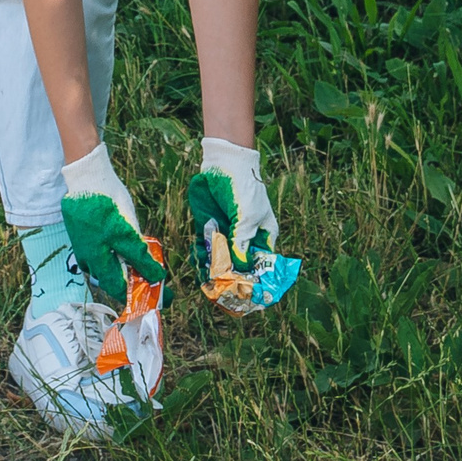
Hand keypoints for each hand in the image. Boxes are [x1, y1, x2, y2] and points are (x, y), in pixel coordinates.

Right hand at [60, 143, 165, 303]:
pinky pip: (101, 256)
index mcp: (98, 264)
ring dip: (126, 271)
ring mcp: (84, 249)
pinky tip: (125, 248)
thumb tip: (156, 278)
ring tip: (143, 264)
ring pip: (107, 268)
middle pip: (114, 281)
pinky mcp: (84, 237)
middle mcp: (88, 261)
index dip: (143, 297)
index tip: (163, 298)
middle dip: (136, 283)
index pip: (121, 291)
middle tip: (156, 279)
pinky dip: (116, 258)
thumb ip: (139, 259)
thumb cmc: (106, 206)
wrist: (86, 178)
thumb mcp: (127, 234)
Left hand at [188, 136, 297, 313]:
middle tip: (220, 291)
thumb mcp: (247, 219)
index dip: (255, 282)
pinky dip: (200, 257)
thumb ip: (240, 245)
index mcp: (263, 237)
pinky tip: (198, 261)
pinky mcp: (207, 227)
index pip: (261, 267)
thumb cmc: (244, 188)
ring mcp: (225, 234)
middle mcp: (244, 239)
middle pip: (238, 268)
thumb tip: (236, 270)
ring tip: (207, 279)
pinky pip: (204, 248)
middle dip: (230, 279)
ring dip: (212, 270)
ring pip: (219, 260)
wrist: (223, 163)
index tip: (246, 297)